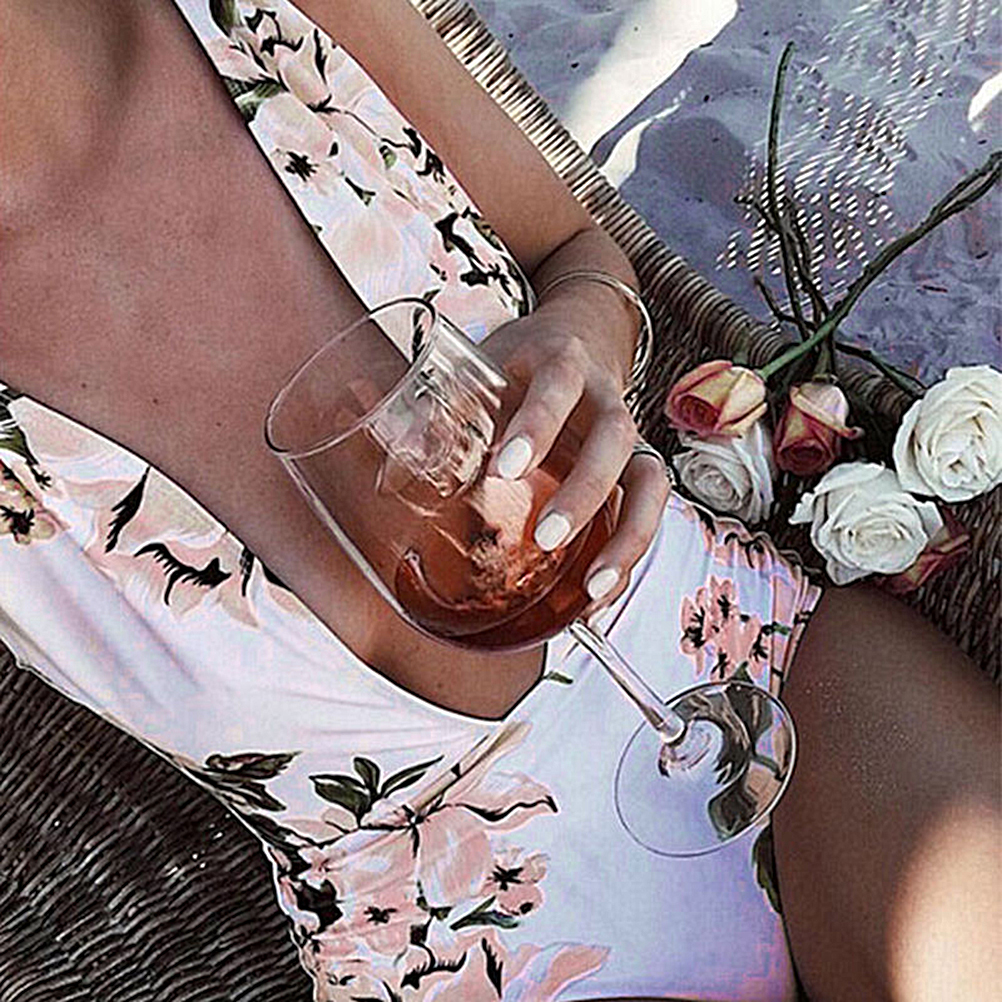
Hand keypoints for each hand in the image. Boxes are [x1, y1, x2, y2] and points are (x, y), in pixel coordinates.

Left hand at [479, 310, 669, 613]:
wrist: (582, 336)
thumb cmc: (524, 362)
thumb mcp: (486, 366)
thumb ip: (451, 406)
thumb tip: (400, 458)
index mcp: (562, 362)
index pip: (557, 386)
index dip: (536, 425)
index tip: (505, 468)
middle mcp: (605, 398)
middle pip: (614, 439)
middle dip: (584, 491)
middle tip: (546, 538)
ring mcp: (629, 436)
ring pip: (649, 480)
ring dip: (628, 535)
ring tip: (593, 587)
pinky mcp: (638, 468)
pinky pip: (650, 510)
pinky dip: (629, 553)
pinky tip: (600, 594)